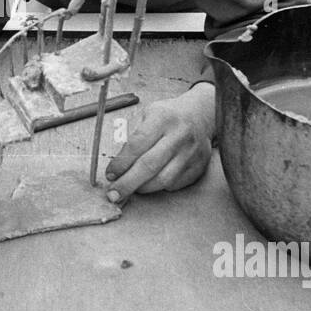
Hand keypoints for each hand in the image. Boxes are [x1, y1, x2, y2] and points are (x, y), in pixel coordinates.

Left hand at [104, 84, 215, 203]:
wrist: (199, 115)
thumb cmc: (167, 117)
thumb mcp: (146, 115)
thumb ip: (132, 138)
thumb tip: (116, 166)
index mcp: (162, 118)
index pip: (137, 145)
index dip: (121, 163)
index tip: (110, 175)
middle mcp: (179, 135)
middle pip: (149, 166)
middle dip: (128, 183)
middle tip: (114, 194)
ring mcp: (192, 153)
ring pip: (163, 180)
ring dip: (142, 188)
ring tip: (131, 188)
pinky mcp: (199, 167)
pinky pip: (175, 184)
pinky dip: (159, 187)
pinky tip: (151, 182)